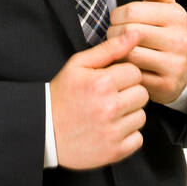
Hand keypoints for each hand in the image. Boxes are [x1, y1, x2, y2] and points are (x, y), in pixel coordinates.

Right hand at [50, 28, 148, 169]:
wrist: (43, 130)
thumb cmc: (61, 95)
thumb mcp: (78, 65)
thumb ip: (109, 49)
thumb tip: (136, 34)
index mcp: (101, 83)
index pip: (135, 72)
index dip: (123, 76)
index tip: (109, 82)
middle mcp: (109, 107)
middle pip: (142, 94)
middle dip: (128, 94)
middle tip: (109, 98)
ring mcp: (112, 131)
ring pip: (141, 117)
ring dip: (129, 115)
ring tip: (108, 114)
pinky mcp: (114, 151)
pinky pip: (138, 139)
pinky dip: (127, 136)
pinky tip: (110, 130)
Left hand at [107, 0, 186, 104]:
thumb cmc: (169, 34)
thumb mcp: (166, 9)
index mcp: (177, 16)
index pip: (131, 12)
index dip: (117, 16)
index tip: (117, 20)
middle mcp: (179, 40)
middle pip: (129, 33)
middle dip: (114, 34)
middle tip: (114, 36)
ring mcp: (174, 64)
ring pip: (129, 54)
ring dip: (118, 52)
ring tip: (119, 49)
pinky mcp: (166, 85)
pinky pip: (133, 75)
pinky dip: (125, 70)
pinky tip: (126, 65)